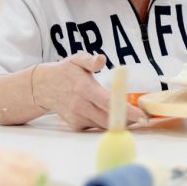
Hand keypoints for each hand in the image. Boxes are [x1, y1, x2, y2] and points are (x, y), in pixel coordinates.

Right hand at [32, 52, 147, 129]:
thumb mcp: (76, 59)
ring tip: (130, 114)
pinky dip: (105, 121)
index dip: (128, 111)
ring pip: (104, 124)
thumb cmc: (65, 71)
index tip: (143, 117)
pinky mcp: (76, 125)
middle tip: (144, 118)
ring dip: (119, 121)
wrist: (42, 87)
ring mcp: (77, 117)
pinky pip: (95, 126)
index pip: (109, 103)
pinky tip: (108, 113)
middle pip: (109, 118)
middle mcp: (80, 105)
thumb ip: (90, 60)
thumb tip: (102, 59)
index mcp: (84, 88)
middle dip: (129, 120)